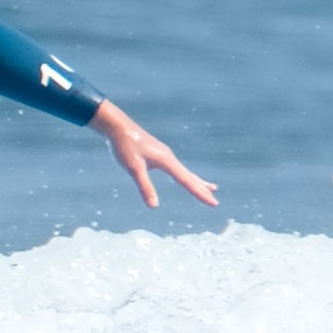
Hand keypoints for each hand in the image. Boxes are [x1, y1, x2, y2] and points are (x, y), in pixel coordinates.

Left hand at [90, 99, 219, 209]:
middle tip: (215, 202)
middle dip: (202, 189)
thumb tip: (154, 206)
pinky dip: (185, 175)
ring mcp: (164, 155)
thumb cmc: (125, 146)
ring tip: (211, 187)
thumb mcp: (134, 168)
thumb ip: (145, 186)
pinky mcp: (158, 153)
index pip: (187, 181)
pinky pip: (177, 168)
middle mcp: (169, 157)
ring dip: (197, 181)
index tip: (214, 203)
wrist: (117, 126)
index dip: (200, 193)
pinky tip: (183, 176)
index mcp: (166, 161)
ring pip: (185, 171)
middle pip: (190, 176)